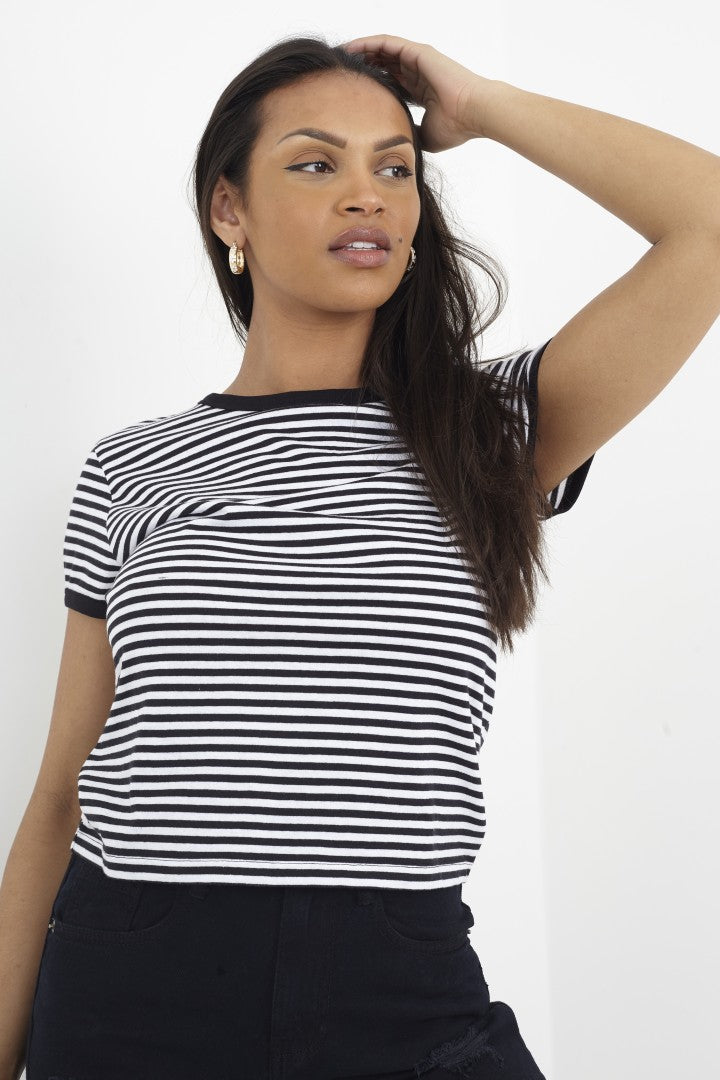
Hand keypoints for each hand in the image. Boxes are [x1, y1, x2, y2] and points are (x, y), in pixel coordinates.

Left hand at [340, 34, 490, 151]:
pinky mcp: (418, 51)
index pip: (390, 83)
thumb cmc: (455, 128)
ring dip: (361, 52)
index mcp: (420, 91)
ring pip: (382, 51)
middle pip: (383, 64)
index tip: (350, 93)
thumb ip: (408, 133)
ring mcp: (418, 60)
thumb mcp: (423, 135)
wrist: (473, 113)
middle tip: (339, 73)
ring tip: (339, 58)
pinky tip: (351, 48)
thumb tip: (393, 143)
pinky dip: (368, 44)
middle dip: (361, 67)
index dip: (370, 86)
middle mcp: (417, 72)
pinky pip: (387, 43)